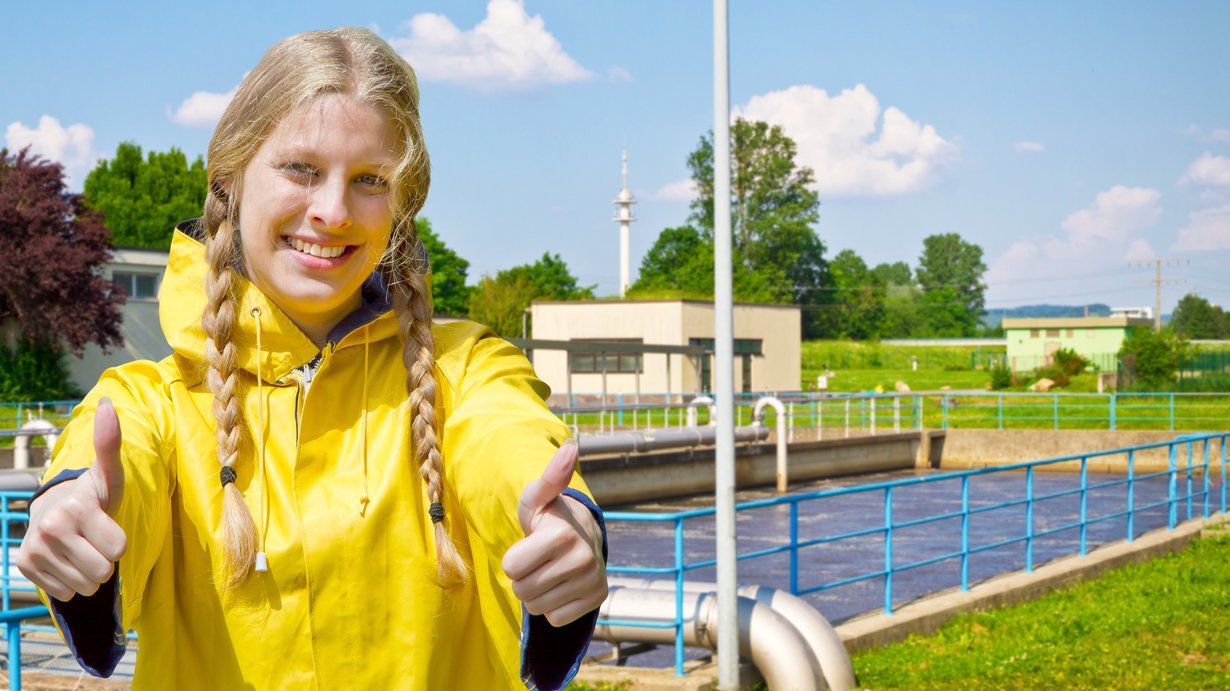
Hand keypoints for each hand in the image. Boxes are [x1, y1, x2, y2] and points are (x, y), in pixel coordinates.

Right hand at [16, 398, 127, 600]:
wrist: (56, 509)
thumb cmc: (93, 495)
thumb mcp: (109, 474)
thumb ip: (110, 445)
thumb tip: (107, 404)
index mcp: (76, 507)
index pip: (119, 549)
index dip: (119, 542)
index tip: (108, 526)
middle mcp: (51, 528)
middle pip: (103, 571)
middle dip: (106, 561)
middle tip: (96, 541)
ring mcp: (36, 549)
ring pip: (85, 587)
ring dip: (89, 573)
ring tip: (83, 549)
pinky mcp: (25, 566)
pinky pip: (64, 593)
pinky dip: (69, 581)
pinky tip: (65, 559)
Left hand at [502, 441, 606, 626]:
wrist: (583, 535)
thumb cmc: (549, 517)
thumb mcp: (539, 498)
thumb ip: (548, 477)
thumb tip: (570, 447)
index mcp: (562, 535)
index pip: (511, 569)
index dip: (514, 558)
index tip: (529, 545)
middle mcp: (582, 558)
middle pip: (522, 591)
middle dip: (524, 578)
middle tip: (538, 560)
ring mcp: (592, 580)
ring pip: (537, 607)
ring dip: (537, 592)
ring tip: (550, 570)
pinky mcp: (598, 598)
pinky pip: (556, 619)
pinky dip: (554, 605)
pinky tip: (563, 584)